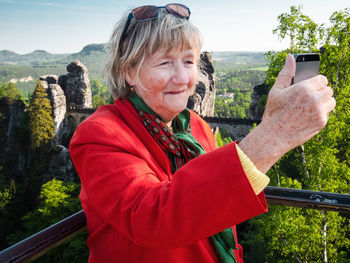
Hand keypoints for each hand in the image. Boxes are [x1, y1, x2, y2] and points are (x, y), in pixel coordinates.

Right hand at [239, 54, 335, 172]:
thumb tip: (290, 57)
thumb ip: (286, 73)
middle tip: (309, 98)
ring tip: (310, 107)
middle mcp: (314, 99)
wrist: (273, 136)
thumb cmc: (273, 113)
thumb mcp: (276, 91)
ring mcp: (319, 112)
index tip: (310, 87)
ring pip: (331, 102)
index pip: (322, 79)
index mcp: (303, 89)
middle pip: (329, 90)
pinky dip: (320, 115)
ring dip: (323, 103)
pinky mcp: (321, 123)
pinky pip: (327, 114)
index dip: (316, 83)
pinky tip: (307, 117)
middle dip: (320, 93)